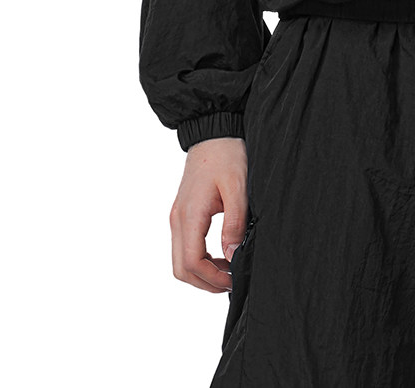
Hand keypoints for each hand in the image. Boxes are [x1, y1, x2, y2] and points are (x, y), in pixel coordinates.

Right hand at [170, 136, 247, 291]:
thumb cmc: (226, 154)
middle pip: (180, 268)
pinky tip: (220, 255)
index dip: (211, 278)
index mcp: (189, 214)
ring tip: (228, 271)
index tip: (233, 279)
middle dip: (204, 282)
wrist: (213, 131)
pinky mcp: (182, 214)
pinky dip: (198, 259)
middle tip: (231, 283)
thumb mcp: (238, 187)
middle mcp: (177, 219)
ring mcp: (177, 216)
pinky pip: (183, 247)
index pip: (191, 262)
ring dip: (201, 273)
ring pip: (179, 260)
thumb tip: (232, 256)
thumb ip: (235, 223)